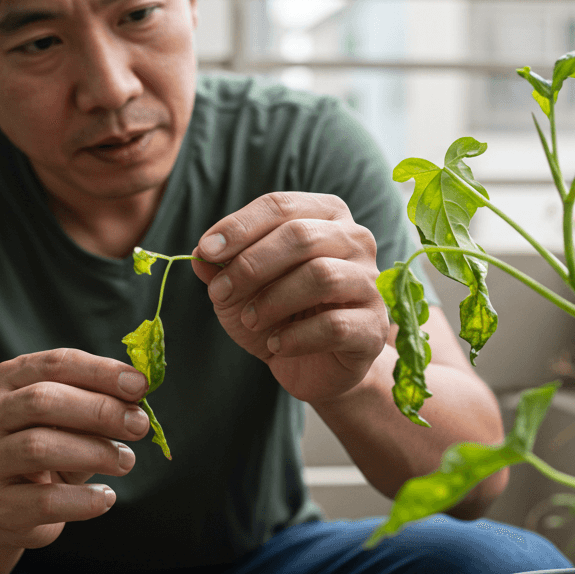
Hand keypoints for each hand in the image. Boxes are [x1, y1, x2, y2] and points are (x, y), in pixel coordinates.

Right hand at [0, 349, 152, 548]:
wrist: (12, 506)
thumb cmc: (51, 451)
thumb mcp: (72, 420)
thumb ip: (98, 403)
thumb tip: (137, 393)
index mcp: (11, 380)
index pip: (56, 364)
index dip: (101, 372)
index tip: (140, 385)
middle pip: (42, 400)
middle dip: (99, 410)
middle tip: (139, 424)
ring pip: (39, 447)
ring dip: (95, 452)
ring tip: (126, 461)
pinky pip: (44, 500)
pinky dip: (83, 500)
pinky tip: (105, 497)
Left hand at [191, 192, 389, 403]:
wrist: (314, 367)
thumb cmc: (279, 315)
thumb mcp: (240, 289)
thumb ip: (221, 267)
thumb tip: (200, 254)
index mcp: (325, 216)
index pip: (281, 206)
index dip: (239, 226)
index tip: (206, 251)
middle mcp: (355, 240)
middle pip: (301, 236)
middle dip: (251, 264)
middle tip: (220, 292)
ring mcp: (370, 283)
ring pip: (321, 276)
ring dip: (272, 300)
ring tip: (249, 320)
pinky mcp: (374, 328)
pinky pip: (334, 325)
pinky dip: (295, 337)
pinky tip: (276, 345)